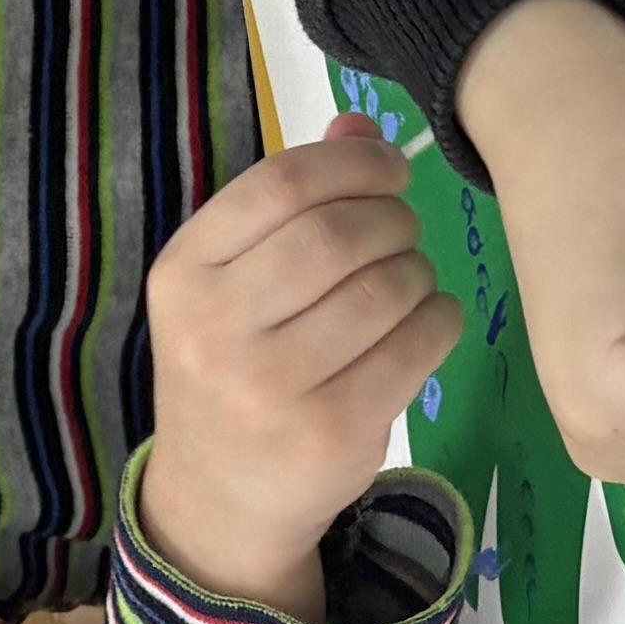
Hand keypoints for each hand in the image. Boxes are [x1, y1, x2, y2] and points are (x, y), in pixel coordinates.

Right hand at [138, 122, 453, 619]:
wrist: (219, 499)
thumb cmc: (233, 369)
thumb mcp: (236, 282)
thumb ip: (294, 201)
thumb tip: (363, 125)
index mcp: (184, 272)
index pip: (282, 183)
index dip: (354, 162)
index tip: (392, 169)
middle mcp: (215, 327)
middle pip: (337, 233)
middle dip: (393, 218)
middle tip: (404, 230)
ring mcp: (270, 387)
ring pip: (384, 288)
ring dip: (418, 270)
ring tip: (409, 282)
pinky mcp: (329, 432)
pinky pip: (415, 347)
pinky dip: (440, 320)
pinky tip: (428, 323)